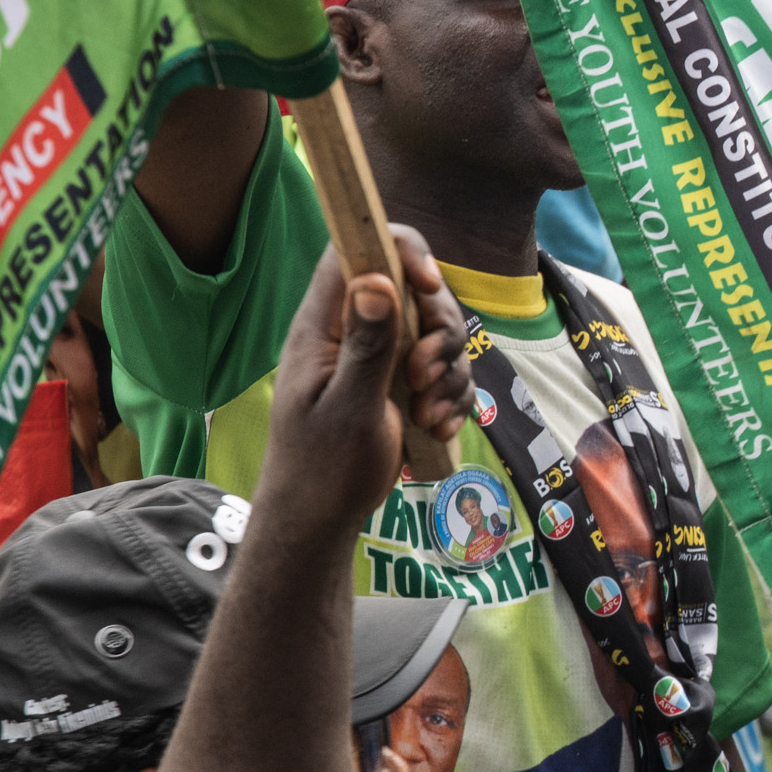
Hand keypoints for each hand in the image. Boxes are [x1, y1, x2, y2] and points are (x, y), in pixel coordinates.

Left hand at [266, 225, 469, 536]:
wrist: (319, 521)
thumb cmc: (321, 469)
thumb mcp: (349, 407)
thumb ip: (366, 345)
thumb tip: (376, 278)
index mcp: (324, 326)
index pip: (359, 250)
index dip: (402, 252)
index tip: (429, 287)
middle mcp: (353, 333)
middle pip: (415, 291)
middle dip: (438, 332)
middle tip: (424, 378)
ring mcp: (378, 360)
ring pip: (437, 335)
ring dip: (450, 375)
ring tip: (428, 417)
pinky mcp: (400, 387)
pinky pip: (445, 374)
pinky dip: (452, 399)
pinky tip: (436, 429)